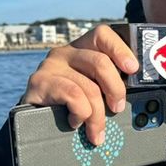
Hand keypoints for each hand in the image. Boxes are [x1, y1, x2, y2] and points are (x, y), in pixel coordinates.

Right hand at [22, 25, 139, 146]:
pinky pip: (73, 96)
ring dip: (98, 115)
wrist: (32, 122)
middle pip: (100, 62)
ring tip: (97, 132)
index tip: (133, 69)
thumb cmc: (69, 106)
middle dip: (115, 89)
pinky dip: (80, 114)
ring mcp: (50, 66)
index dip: (120, 49)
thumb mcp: (91, 90)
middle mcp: (65, 52)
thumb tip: (132, 94)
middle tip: (118, 108)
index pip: (102, 34)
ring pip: (89, 86)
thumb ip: (108, 84)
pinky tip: (75, 122)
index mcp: (82, 49)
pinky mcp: (40, 82)